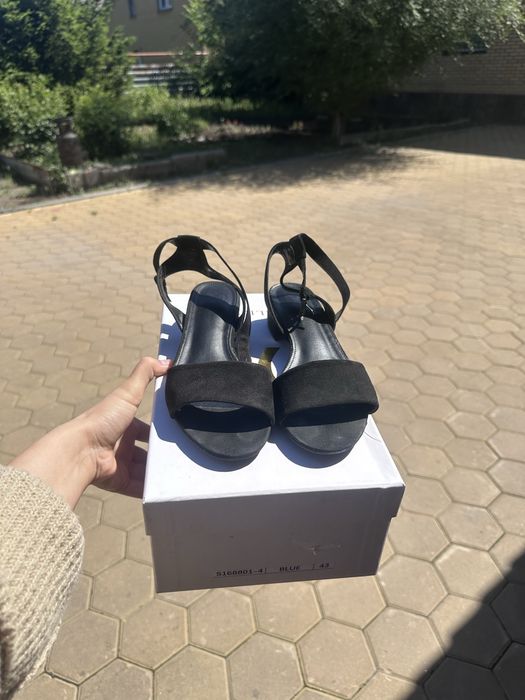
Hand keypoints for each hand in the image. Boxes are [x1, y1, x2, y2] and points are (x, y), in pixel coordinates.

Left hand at [85, 357, 171, 496]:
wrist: (82, 451)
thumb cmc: (102, 419)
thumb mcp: (127, 393)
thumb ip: (145, 373)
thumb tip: (166, 360)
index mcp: (123, 424)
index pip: (145, 428)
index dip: (160, 431)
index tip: (178, 433)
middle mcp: (121, 444)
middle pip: (147, 451)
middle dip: (162, 454)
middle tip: (182, 456)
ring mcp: (120, 464)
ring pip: (145, 470)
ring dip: (159, 472)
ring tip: (180, 473)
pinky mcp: (119, 482)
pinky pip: (139, 487)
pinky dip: (152, 489)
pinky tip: (168, 488)